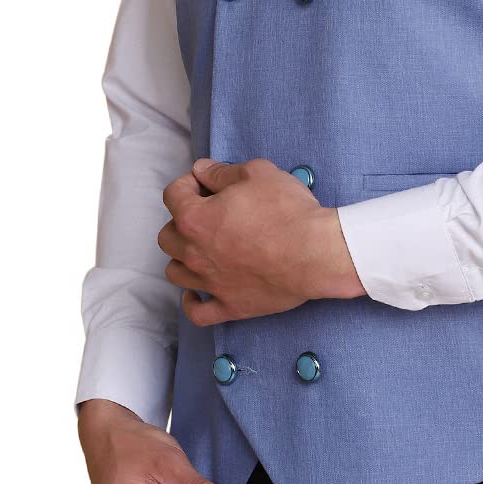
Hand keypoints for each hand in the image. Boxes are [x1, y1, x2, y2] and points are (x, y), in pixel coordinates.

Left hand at [159, 157, 363, 325]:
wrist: (315, 253)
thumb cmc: (287, 211)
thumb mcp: (257, 173)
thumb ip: (222, 172)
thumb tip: (203, 171)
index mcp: (195, 218)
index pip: (173, 195)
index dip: (187, 183)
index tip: (204, 181)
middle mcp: (195, 253)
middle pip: (167, 236)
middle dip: (181, 220)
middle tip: (206, 212)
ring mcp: (211, 283)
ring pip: (176, 272)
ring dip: (183, 257)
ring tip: (202, 248)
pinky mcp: (230, 306)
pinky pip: (197, 312)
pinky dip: (192, 302)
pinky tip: (196, 291)